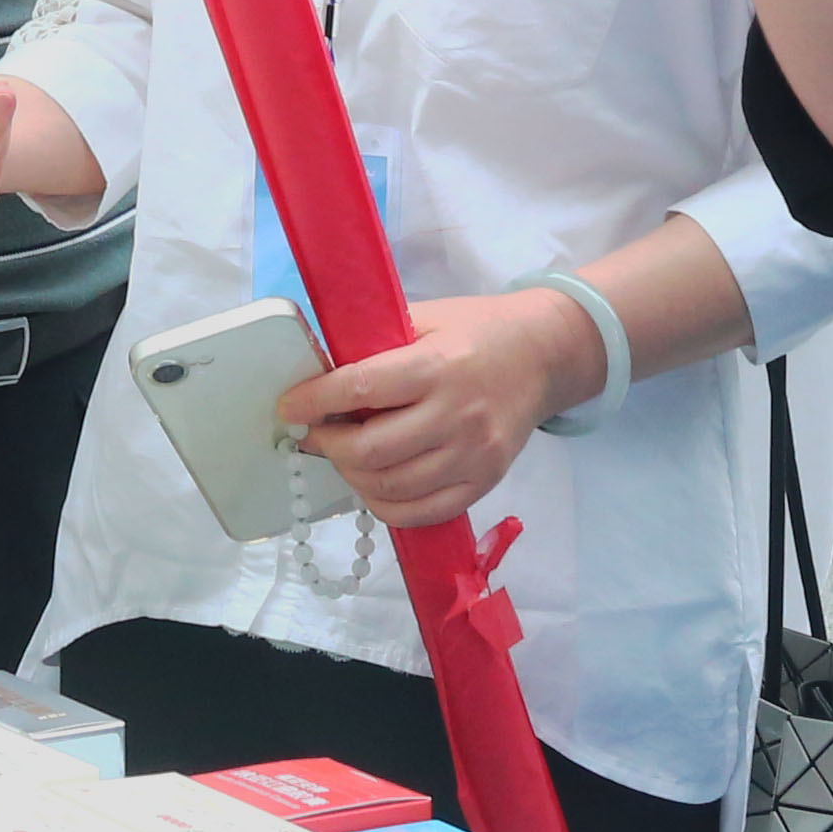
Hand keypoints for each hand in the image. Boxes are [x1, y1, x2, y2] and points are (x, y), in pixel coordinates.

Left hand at [276, 287, 600, 530]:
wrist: (544, 355)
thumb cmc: (475, 329)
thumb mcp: (424, 318)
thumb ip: (375, 345)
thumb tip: (316, 371)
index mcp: (438, 365)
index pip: (362, 388)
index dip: (315, 401)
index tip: (288, 407)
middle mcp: (458, 415)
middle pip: (373, 450)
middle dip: (329, 445)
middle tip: (315, 433)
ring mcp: (475, 456)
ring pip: (393, 487)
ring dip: (352, 476)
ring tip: (342, 455)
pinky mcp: (485, 483)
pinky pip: (423, 513)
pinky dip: (386, 505)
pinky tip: (372, 483)